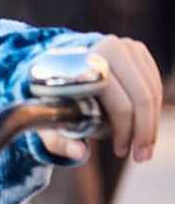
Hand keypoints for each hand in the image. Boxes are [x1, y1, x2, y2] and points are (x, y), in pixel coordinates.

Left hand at [40, 38, 162, 165]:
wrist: (59, 65)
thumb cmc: (54, 98)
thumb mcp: (50, 121)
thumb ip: (60, 140)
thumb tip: (78, 153)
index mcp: (86, 65)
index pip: (120, 104)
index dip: (124, 132)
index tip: (120, 152)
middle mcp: (109, 49)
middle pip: (141, 97)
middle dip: (145, 131)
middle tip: (141, 156)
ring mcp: (127, 47)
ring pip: (152, 91)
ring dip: (152, 123)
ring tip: (144, 147)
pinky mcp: (137, 50)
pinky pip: (153, 83)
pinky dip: (153, 108)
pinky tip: (145, 127)